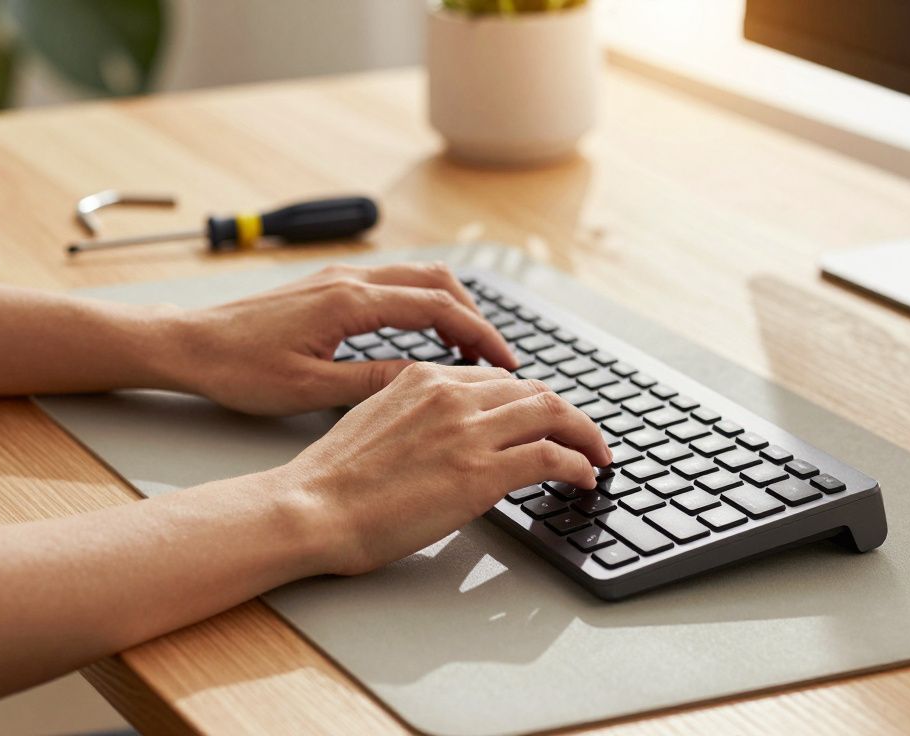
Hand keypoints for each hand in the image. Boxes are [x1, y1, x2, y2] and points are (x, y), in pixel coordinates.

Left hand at [161, 262, 516, 414]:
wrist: (187, 344)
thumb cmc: (238, 370)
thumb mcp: (310, 390)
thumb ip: (372, 382)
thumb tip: (426, 382)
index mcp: (351, 303)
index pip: (438, 309)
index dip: (480, 336)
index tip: (504, 363)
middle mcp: (350, 279)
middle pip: (437, 282)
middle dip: (475, 317)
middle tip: (494, 358)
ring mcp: (338, 276)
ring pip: (416, 275)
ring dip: (450, 305)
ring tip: (466, 348)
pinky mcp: (327, 283)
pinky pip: (392, 280)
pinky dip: (422, 301)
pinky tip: (422, 333)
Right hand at [281, 362, 612, 575]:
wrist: (311, 507)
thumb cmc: (331, 480)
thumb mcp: (372, 419)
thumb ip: (414, 414)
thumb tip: (443, 433)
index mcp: (423, 377)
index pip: (496, 380)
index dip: (528, 401)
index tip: (543, 419)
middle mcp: (451, 394)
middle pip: (532, 391)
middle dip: (567, 414)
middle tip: (585, 436)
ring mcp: (468, 431)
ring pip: (552, 414)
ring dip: (585, 435)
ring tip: (597, 455)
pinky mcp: (482, 472)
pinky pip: (551, 456)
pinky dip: (578, 463)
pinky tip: (585, 476)